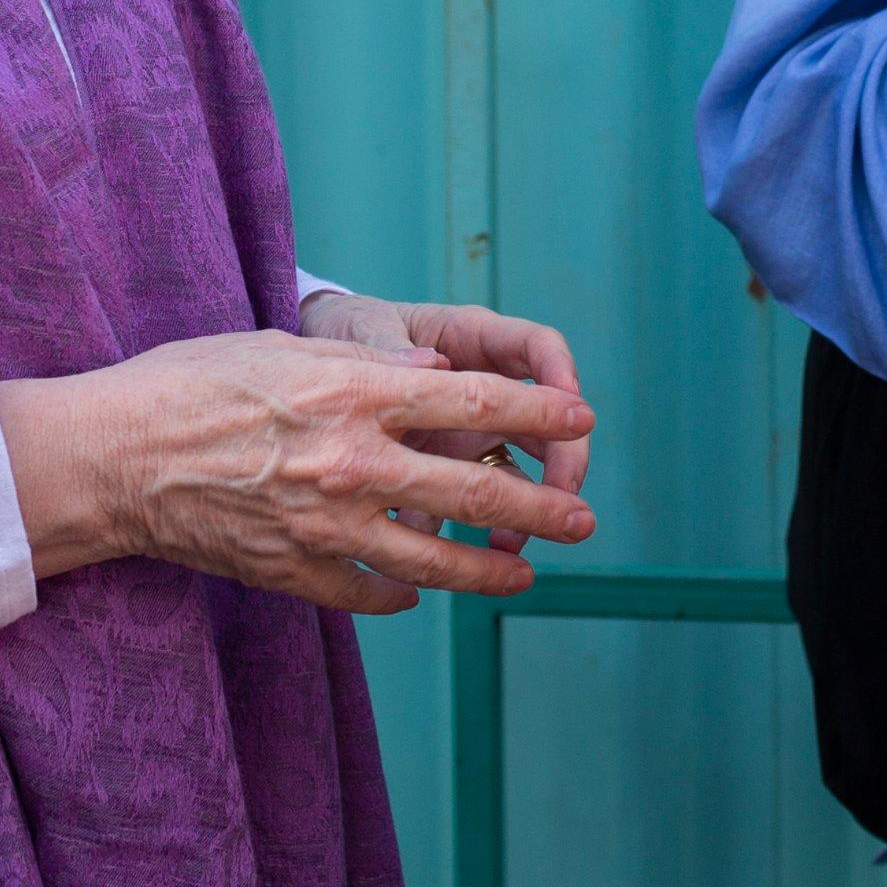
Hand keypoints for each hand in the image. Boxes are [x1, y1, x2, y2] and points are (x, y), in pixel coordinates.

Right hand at [0, 331, 595, 616]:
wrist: (113, 460)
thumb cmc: (191, 383)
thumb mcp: (286, 347)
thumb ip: (371, 364)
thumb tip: (441, 373)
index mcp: (357, 394)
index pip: (476, 404)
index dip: (539, 413)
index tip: (580, 419)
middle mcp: (355, 464)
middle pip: (477, 493)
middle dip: (542, 508)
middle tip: (583, 521)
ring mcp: (328, 528)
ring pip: (437, 560)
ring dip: (490, 570)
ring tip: (525, 574)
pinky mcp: (297, 573)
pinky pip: (372, 593)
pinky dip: (402, 592)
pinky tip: (419, 588)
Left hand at [296, 290, 593, 529]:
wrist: (310, 375)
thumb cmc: (345, 331)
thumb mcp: (361, 328)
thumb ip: (389, 348)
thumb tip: (430, 365)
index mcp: (473, 339)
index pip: (537, 347)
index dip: (562, 376)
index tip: (576, 415)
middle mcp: (484, 387)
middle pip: (546, 421)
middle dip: (565, 461)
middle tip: (565, 502)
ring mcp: (470, 431)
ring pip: (515, 470)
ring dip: (522, 510)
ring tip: (508, 546)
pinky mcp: (446, 469)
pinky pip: (464, 502)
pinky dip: (461, 531)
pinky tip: (450, 558)